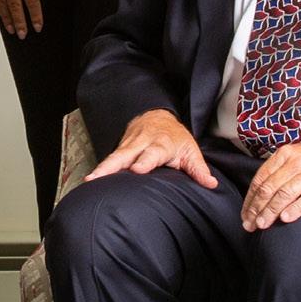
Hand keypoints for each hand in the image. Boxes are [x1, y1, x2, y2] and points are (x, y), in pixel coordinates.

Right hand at [85, 109, 217, 188]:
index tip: (137, 169)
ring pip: (114, 156)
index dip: (145, 161)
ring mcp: (128, 144)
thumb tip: (211, 184)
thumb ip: (198, 169)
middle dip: (113, 165)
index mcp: (161, 144)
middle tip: (100, 177)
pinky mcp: (120, 148)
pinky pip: (110, 159)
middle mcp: (141, 143)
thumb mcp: (191, 150)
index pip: (152, 153)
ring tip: (89, 181)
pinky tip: (89, 181)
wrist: (157, 117)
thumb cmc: (175, 138)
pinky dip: (100, 169)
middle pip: (125, 154)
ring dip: (101, 168)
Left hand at [240, 134, 300, 230]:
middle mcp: (296, 162)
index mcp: (285, 154)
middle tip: (250, 224)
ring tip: (262, 225)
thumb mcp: (298, 155)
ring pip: (284, 194)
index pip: (260, 179)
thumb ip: (281, 170)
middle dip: (256, 209)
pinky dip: (296, 209)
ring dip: (271, 211)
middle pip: (269, 188)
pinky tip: (286, 218)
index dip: (250, 199)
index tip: (245, 214)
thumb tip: (261, 192)